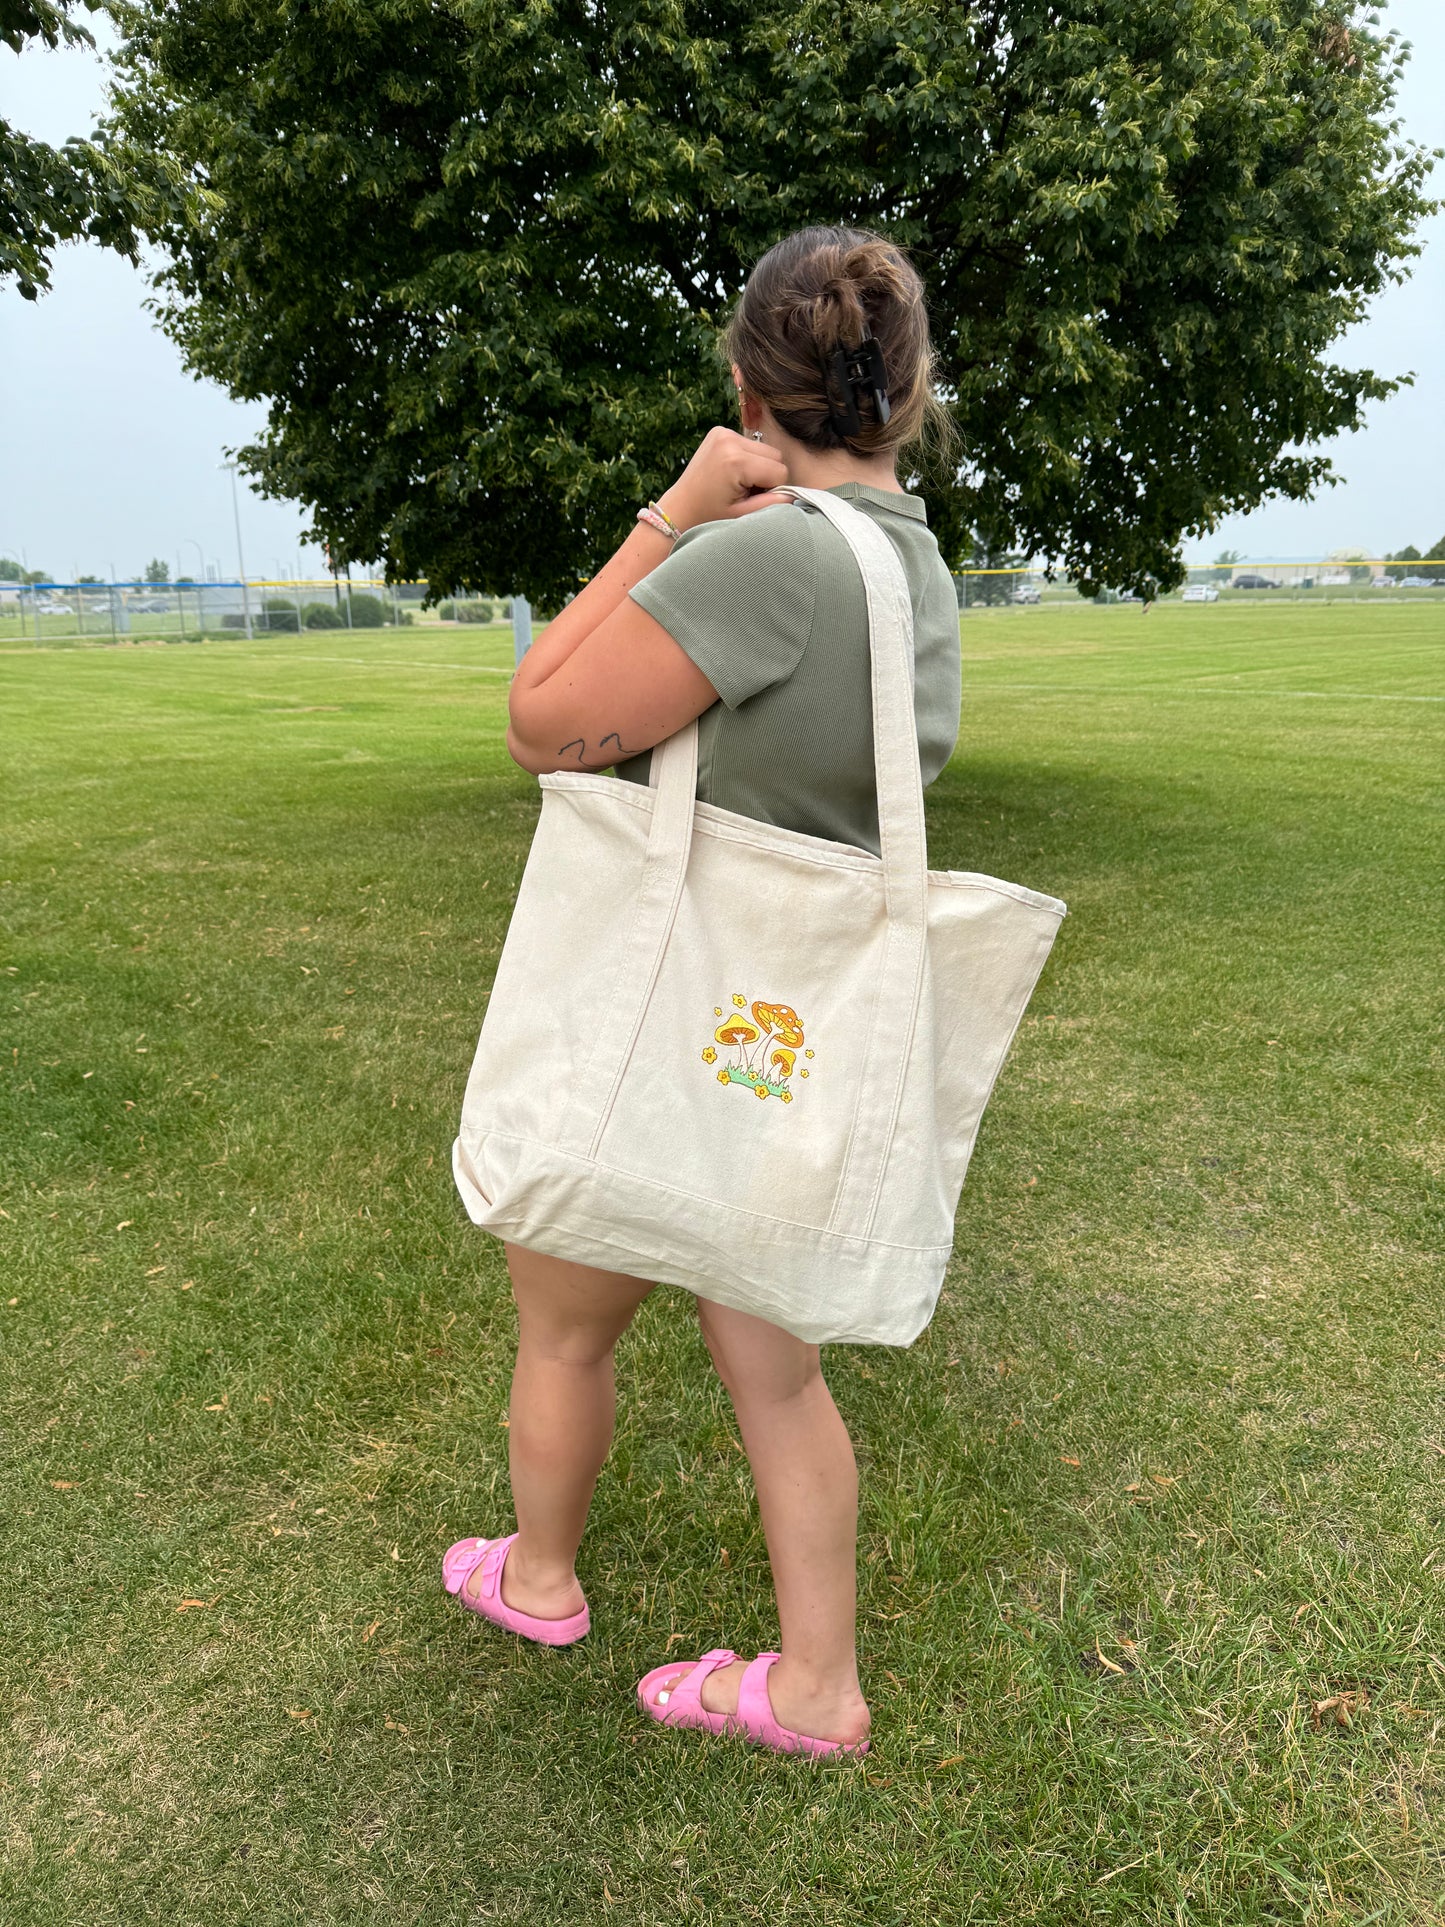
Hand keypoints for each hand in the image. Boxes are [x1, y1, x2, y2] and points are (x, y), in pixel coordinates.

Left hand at [656, 426, 790, 533]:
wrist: (678, 510)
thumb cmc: (709, 518)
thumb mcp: (744, 516)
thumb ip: (774, 504)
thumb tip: (797, 494)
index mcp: (735, 460)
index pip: (780, 471)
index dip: (771, 490)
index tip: (750, 501)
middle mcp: (729, 439)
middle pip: (774, 457)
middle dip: (765, 477)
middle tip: (743, 493)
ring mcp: (723, 432)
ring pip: (765, 451)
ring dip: (757, 468)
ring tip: (736, 485)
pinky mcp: (719, 431)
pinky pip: (750, 445)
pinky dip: (746, 460)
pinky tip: (731, 474)